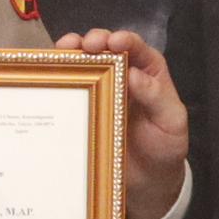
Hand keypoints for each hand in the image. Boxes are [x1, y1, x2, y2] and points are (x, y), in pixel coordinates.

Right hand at [58, 26, 189, 218]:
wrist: (148, 179)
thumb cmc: (165, 145)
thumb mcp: (170, 121)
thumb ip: (156, 97)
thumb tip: (134, 75)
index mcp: (147, 71)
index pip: (136, 47)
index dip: (124, 39)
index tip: (113, 42)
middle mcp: (121, 73)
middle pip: (104, 47)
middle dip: (93, 40)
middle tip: (85, 46)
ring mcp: (98, 89)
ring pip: (82, 62)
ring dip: (70, 53)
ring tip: (63, 51)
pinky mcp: (82, 106)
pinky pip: (68, 88)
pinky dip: (57, 77)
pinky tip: (48, 75)